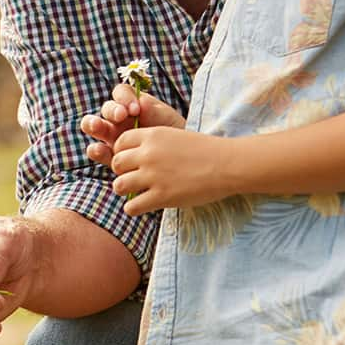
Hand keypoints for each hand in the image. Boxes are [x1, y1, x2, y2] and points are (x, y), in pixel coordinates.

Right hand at [81, 83, 186, 166]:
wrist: (181, 161)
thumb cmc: (173, 134)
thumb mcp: (167, 120)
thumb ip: (154, 111)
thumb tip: (141, 103)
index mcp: (132, 105)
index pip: (120, 93)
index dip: (123, 98)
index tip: (135, 108)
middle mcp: (119, 119)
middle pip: (106, 109)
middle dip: (110, 110)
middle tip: (121, 115)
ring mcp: (112, 136)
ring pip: (94, 126)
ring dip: (92, 124)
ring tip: (97, 126)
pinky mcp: (110, 156)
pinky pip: (97, 150)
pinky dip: (95, 149)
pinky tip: (100, 149)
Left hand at [110, 126, 230, 214]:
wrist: (228, 165)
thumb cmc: (206, 151)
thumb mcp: (175, 136)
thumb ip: (154, 142)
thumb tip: (135, 153)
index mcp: (152, 135)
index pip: (120, 142)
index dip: (122, 152)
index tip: (131, 161)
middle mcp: (148, 154)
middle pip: (116, 163)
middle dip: (122, 172)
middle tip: (133, 178)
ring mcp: (153, 176)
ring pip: (119, 185)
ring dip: (125, 190)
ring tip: (136, 192)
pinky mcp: (162, 196)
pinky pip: (131, 206)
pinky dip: (133, 208)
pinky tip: (142, 206)